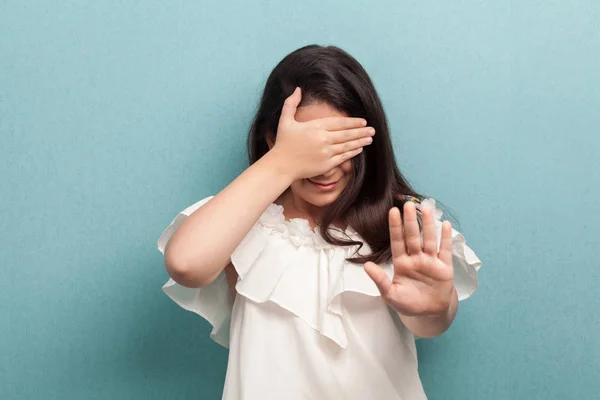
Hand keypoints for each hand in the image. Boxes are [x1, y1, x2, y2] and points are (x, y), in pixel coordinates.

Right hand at [270, 87, 374, 179]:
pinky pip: (343, 157)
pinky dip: (352, 153)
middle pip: (347, 134)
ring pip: (347, 146)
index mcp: (315, 127)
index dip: (353, 122)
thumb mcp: (285, 120)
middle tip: (372, 130)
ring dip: (360, 142)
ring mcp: (326, 152)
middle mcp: (323, 139)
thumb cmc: (283, 142)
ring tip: (370, 139)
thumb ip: (291, 103)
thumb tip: (297, 88)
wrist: (281, 165)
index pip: (339, 123)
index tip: (363, 121)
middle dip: (361, 131)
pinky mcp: (326, 164)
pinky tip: (359, 149)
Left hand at [364, 201, 454, 316]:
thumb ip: (380, 280)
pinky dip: (446, 238)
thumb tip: (366, 266)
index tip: (392, 211)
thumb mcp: (390, 294)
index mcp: (401, 263)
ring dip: (428, 224)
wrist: (429, 313)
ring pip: (428, 239)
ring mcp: (430, 261)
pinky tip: (445, 225)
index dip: (395, 227)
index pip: (397, 241)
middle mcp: (415, 258)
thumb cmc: (407, 303)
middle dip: (410, 221)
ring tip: (426, 208)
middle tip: (408, 204)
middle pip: (412, 236)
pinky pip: (445, 250)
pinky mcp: (444, 267)